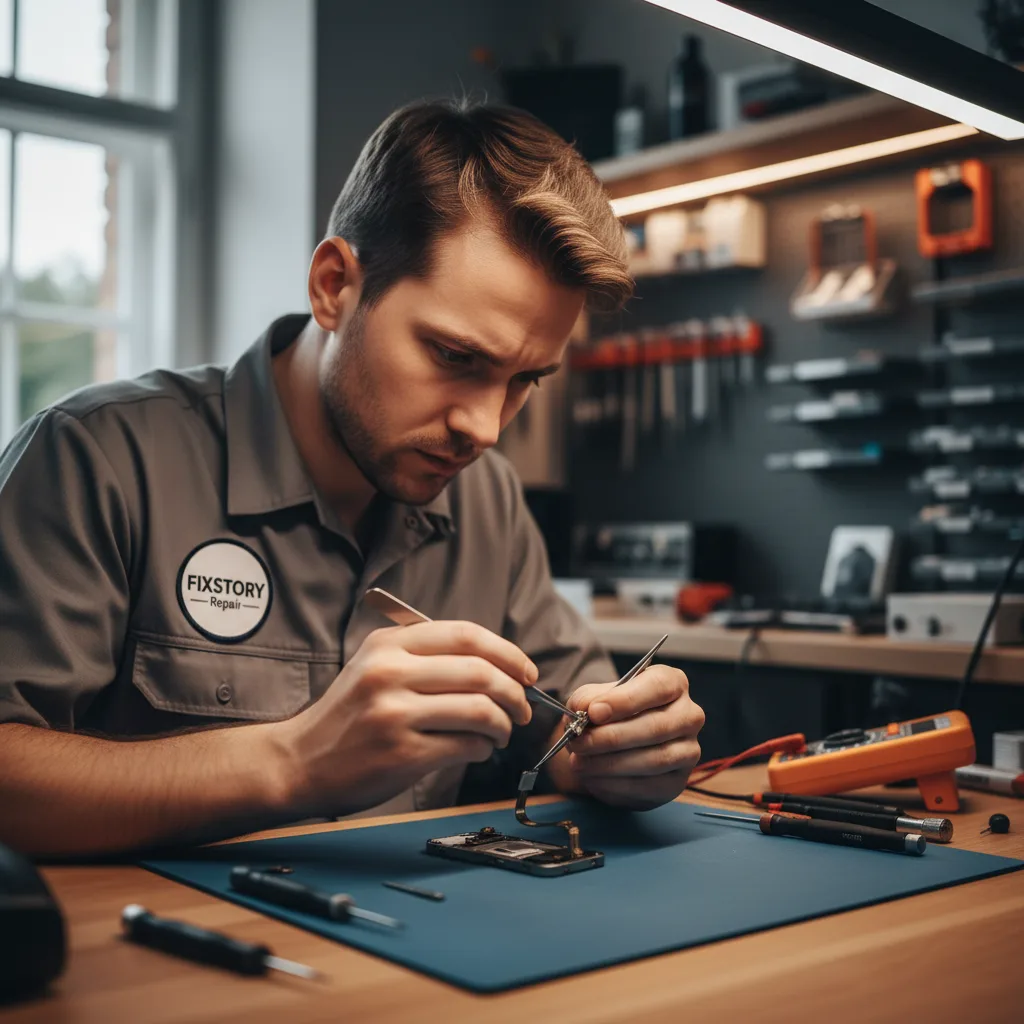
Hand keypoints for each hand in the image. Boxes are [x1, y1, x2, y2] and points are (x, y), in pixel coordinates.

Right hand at [274, 622, 535, 816]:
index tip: (527, 672)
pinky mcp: (401, 753)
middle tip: (523, 708)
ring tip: (502, 733)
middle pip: (480, 671)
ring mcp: (394, 713)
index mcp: (388, 644)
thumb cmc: (347, 715)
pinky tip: (478, 749)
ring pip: (479, 710)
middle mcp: (390, 673)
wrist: (298, 761)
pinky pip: (466, 745)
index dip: (508, 652)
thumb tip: (497, 663)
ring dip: (503, 724)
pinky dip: (484, 748)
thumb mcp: (375, 665)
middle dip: (515, 692)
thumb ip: (425, 655)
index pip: (466, 635)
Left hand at [557, 665, 703, 809]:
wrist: (615, 746)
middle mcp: (688, 715)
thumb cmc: (610, 713)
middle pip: (656, 727)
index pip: (658, 687)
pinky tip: (594, 778)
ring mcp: (688, 750)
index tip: (594, 712)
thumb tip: (586, 708)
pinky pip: (650, 786)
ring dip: (611, 764)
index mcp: (673, 683)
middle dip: (611, 737)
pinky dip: (616, 784)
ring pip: (655, 759)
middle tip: (579, 742)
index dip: (625, 701)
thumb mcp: (595, 697)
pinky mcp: (678, 780)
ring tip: (580, 762)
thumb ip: (589, 699)